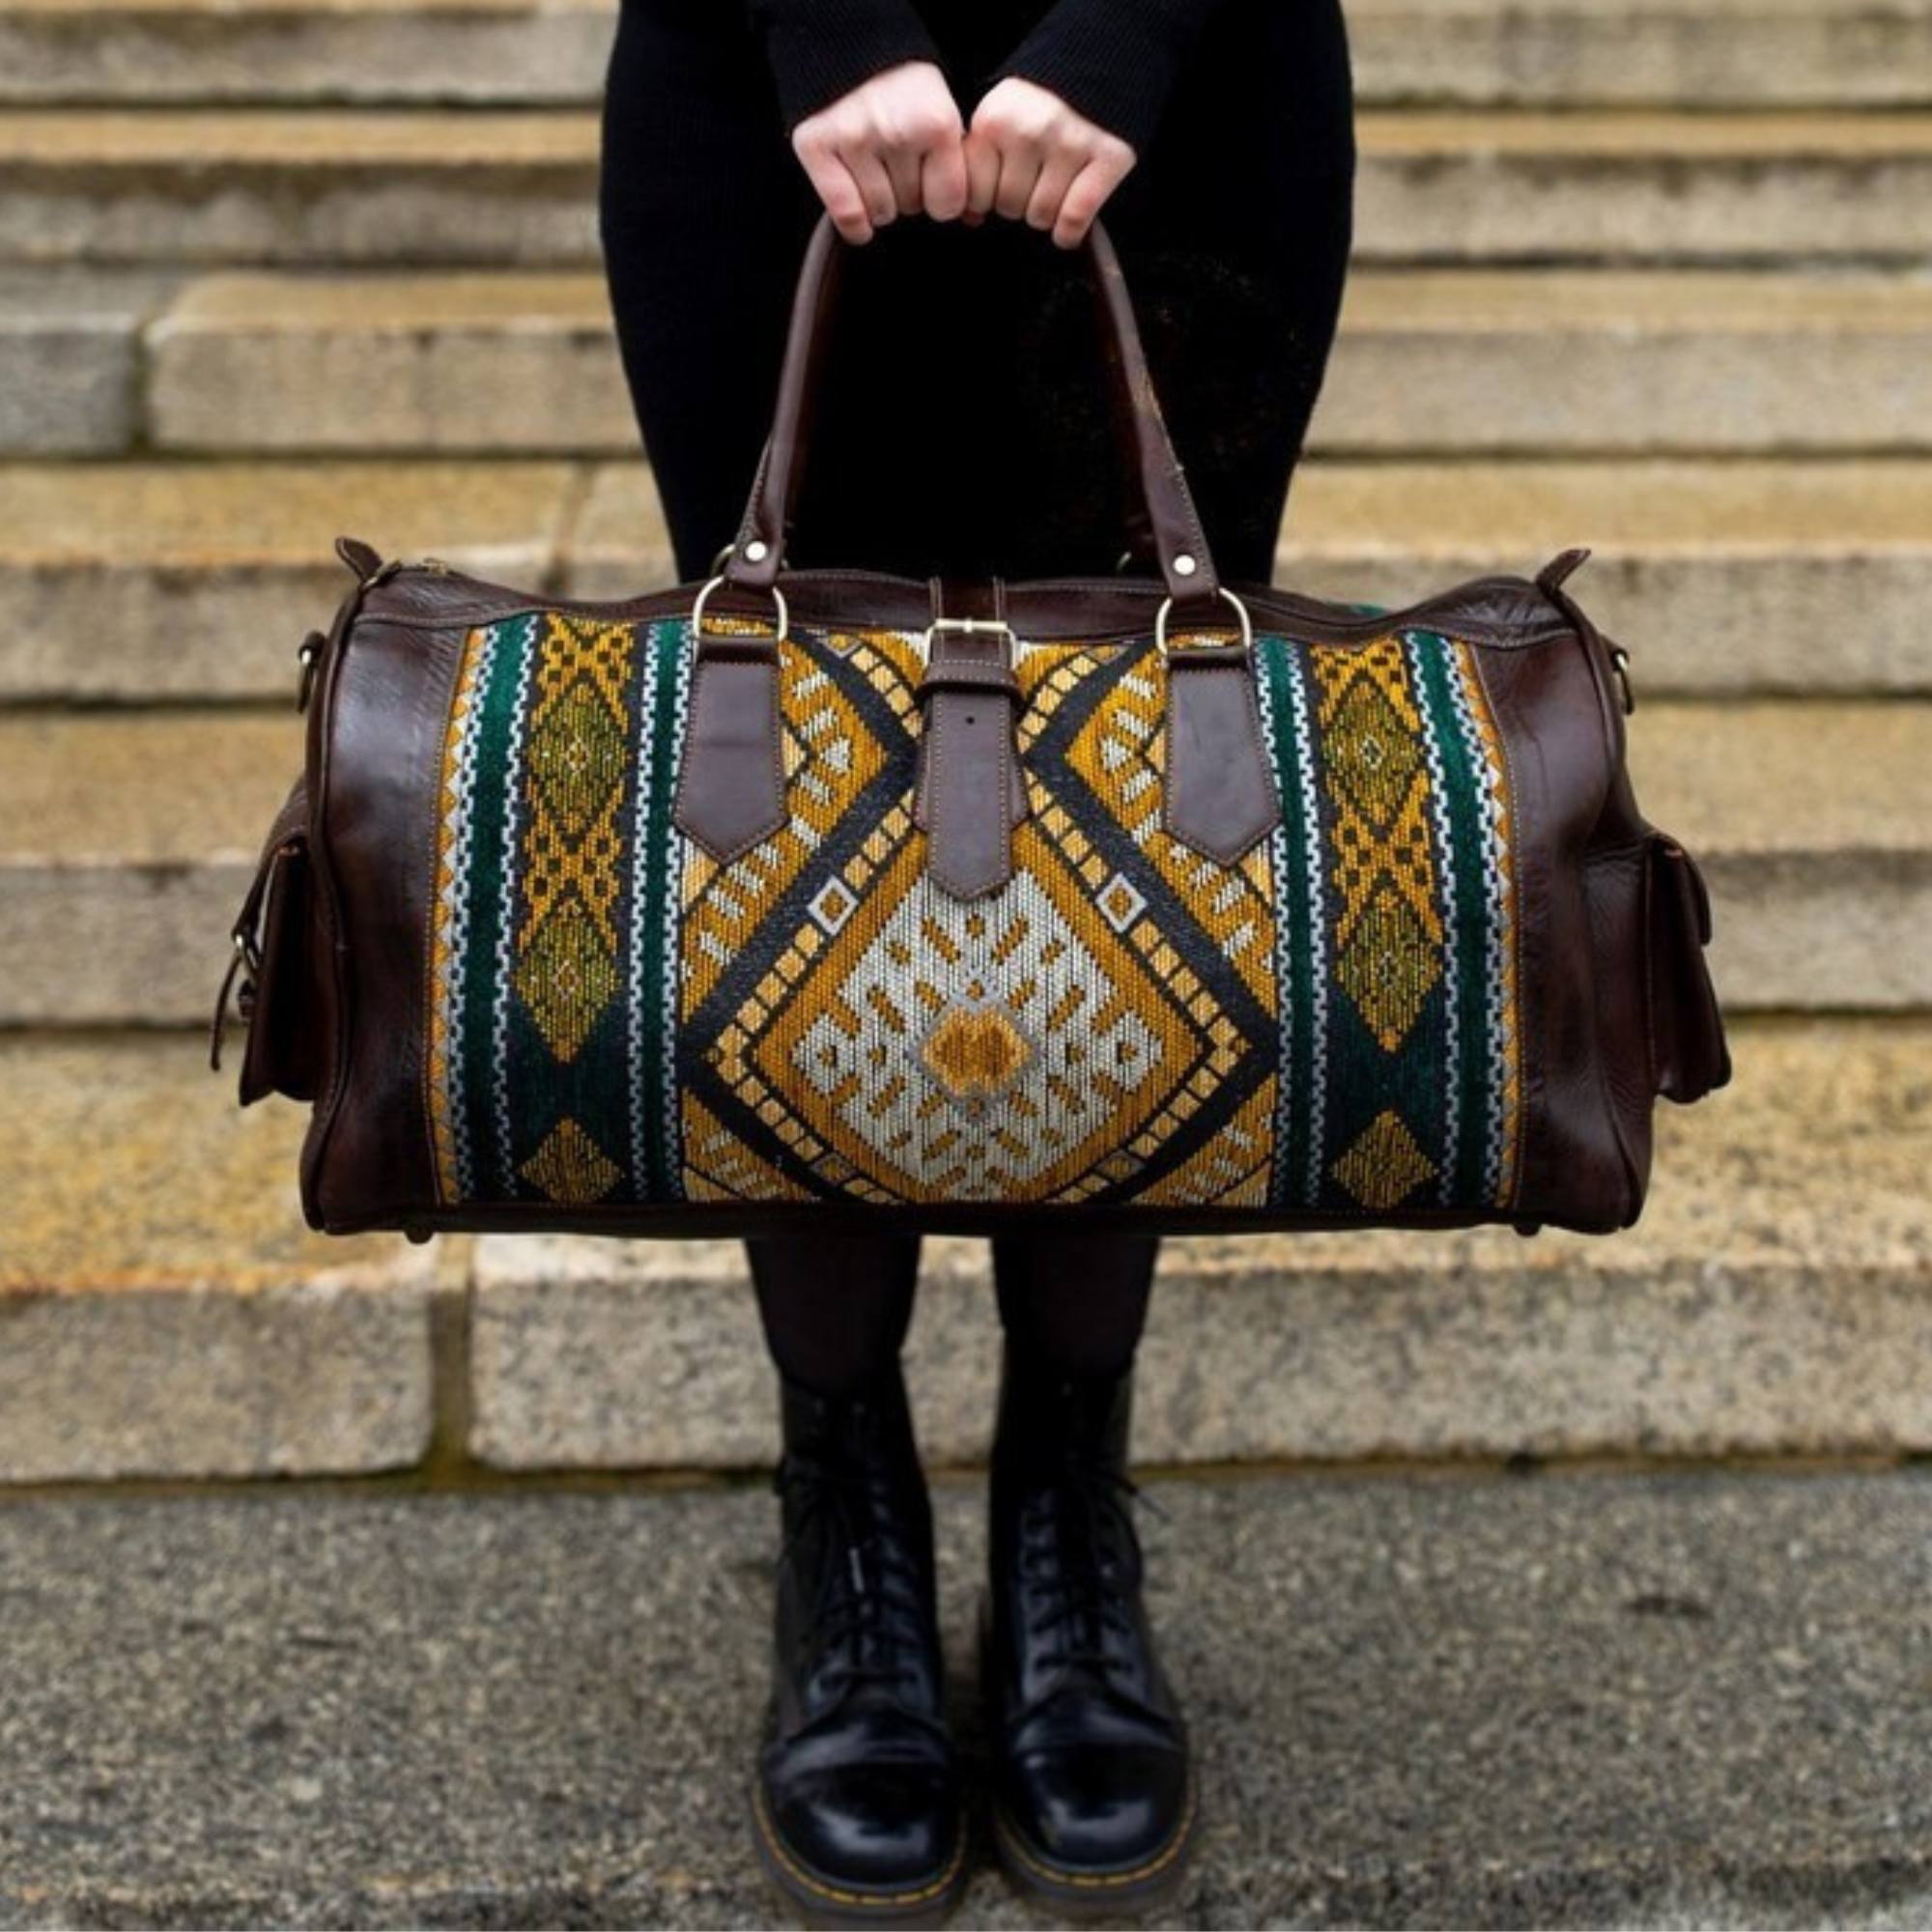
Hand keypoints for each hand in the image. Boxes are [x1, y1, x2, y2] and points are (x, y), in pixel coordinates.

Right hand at [790, 61, 968, 244]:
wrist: (849, 44)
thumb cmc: (906, 87)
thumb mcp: (946, 111)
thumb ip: (962, 163)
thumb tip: (974, 220)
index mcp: (937, 122)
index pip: (947, 205)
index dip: (940, 197)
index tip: (930, 177)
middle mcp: (897, 130)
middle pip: (911, 207)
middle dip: (908, 192)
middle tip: (897, 160)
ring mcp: (854, 137)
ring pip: (880, 214)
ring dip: (880, 202)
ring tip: (876, 168)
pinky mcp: (817, 144)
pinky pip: (846, 215)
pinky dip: (854, 224)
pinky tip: (859, 220)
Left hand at [964, 78, 1135, 248]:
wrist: (1101, 66)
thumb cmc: (1039, 105)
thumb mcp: (996, 117)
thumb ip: (976, 161)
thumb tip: (969, 218)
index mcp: (993, 120)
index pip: (975, 194)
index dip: (989, 195)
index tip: (1003, 180)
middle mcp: (1029, 131)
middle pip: (1009, 208)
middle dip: (1020, 202)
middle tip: (1035, 178)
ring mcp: (1070, 144)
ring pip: (1041, 217)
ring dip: (1047, 213)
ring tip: (1055, 186)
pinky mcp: (1107, 157)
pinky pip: (1073, 220)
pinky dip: (1070, 231)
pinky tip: (1070, 224)